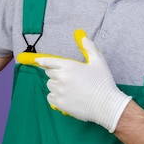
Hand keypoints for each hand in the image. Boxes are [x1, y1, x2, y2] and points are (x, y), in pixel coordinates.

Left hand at [17, 29, 131, 131]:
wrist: (106, 105)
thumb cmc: (103, 82)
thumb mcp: (98, 61)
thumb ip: (89, 48)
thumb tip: (83, 38)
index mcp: (69, 66)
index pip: (49, 61)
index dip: (42, 60)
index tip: (37, 60)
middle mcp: (61, 77)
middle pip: (49, 72)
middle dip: (56, 73)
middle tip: (68, 77)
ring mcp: (59, 91)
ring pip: (50, 85)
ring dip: (56, 85)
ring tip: (70, 88)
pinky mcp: (59, 103)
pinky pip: (50, 97)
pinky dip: (55, 97)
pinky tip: (66, 97)